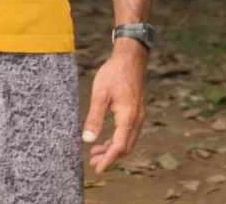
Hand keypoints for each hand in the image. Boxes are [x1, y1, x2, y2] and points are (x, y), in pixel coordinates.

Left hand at [81, 39, 147, 172]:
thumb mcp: (99, 94)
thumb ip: (94, 118)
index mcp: (128, 117)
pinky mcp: (136, 110)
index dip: (108, 159)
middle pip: (125, 147)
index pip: (119, 146)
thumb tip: (87, 139)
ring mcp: (138, 115)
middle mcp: (137, 119)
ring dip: (113, 148)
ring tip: (96, 152)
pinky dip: (117, 139)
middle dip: (110, 157)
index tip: (97, 168)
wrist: (130, 58)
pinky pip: (128, 132)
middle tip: (93, 162)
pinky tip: (106, 138)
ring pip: (127, 140)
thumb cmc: (114, 73)